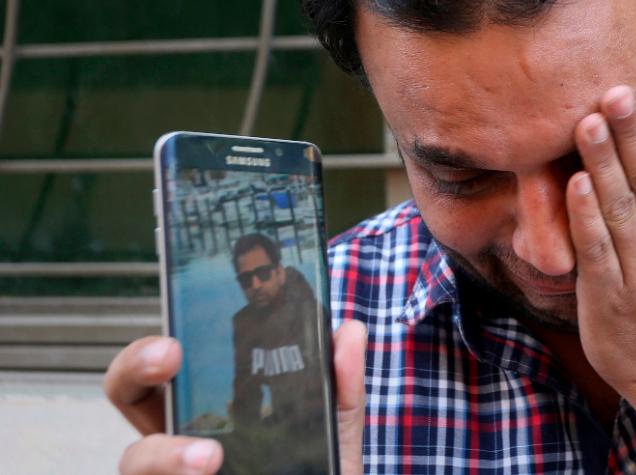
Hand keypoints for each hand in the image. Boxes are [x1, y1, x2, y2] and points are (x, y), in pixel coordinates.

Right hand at [104, 320, 366, 474]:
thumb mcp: (334, 443)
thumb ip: (341, 391)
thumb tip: (350, 331)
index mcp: (211, 413)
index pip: (164, 369)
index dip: (152, 350)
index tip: (175, 344)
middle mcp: (178, 445)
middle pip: (127, 394)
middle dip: (135, 368)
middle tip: (168, 360)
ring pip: (132, 461)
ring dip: (164, 453)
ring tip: (209, 458)